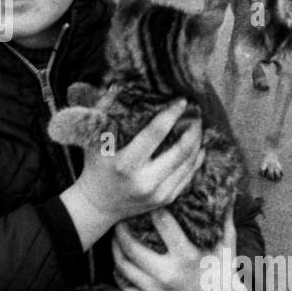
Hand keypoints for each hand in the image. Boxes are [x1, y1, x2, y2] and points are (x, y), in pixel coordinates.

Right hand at [78, 100, 203, 227]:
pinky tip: (199, 147)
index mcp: (125, 164)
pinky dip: (196, 160)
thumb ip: (104, 111)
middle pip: (181, 150)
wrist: (98, 206)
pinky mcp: (166, 200)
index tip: (182, 101)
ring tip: (198, 126)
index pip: (155, 134)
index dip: (171, 115)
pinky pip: (189, 177)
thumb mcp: (93, 141)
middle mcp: (144, 181)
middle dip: (192, 129)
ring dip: (198, 142)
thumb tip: (118, 85)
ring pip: (189, 164)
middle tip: (196, 113)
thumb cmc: (95, 167)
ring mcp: (158, 193)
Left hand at [112, 206, 247, 290]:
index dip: (151, 207)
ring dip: (115, 248)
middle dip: (121, 229)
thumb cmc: (222, 269)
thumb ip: (223, 215)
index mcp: (188, 256)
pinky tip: (120, 261)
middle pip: (132, 247)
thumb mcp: (226, 242)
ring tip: (115, 236)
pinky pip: (126, 288)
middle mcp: (170, 275)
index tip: (145, 199)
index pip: (162, 223)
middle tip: (119, 218)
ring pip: (124, 267)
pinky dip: (119, 273)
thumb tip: (226, 186)